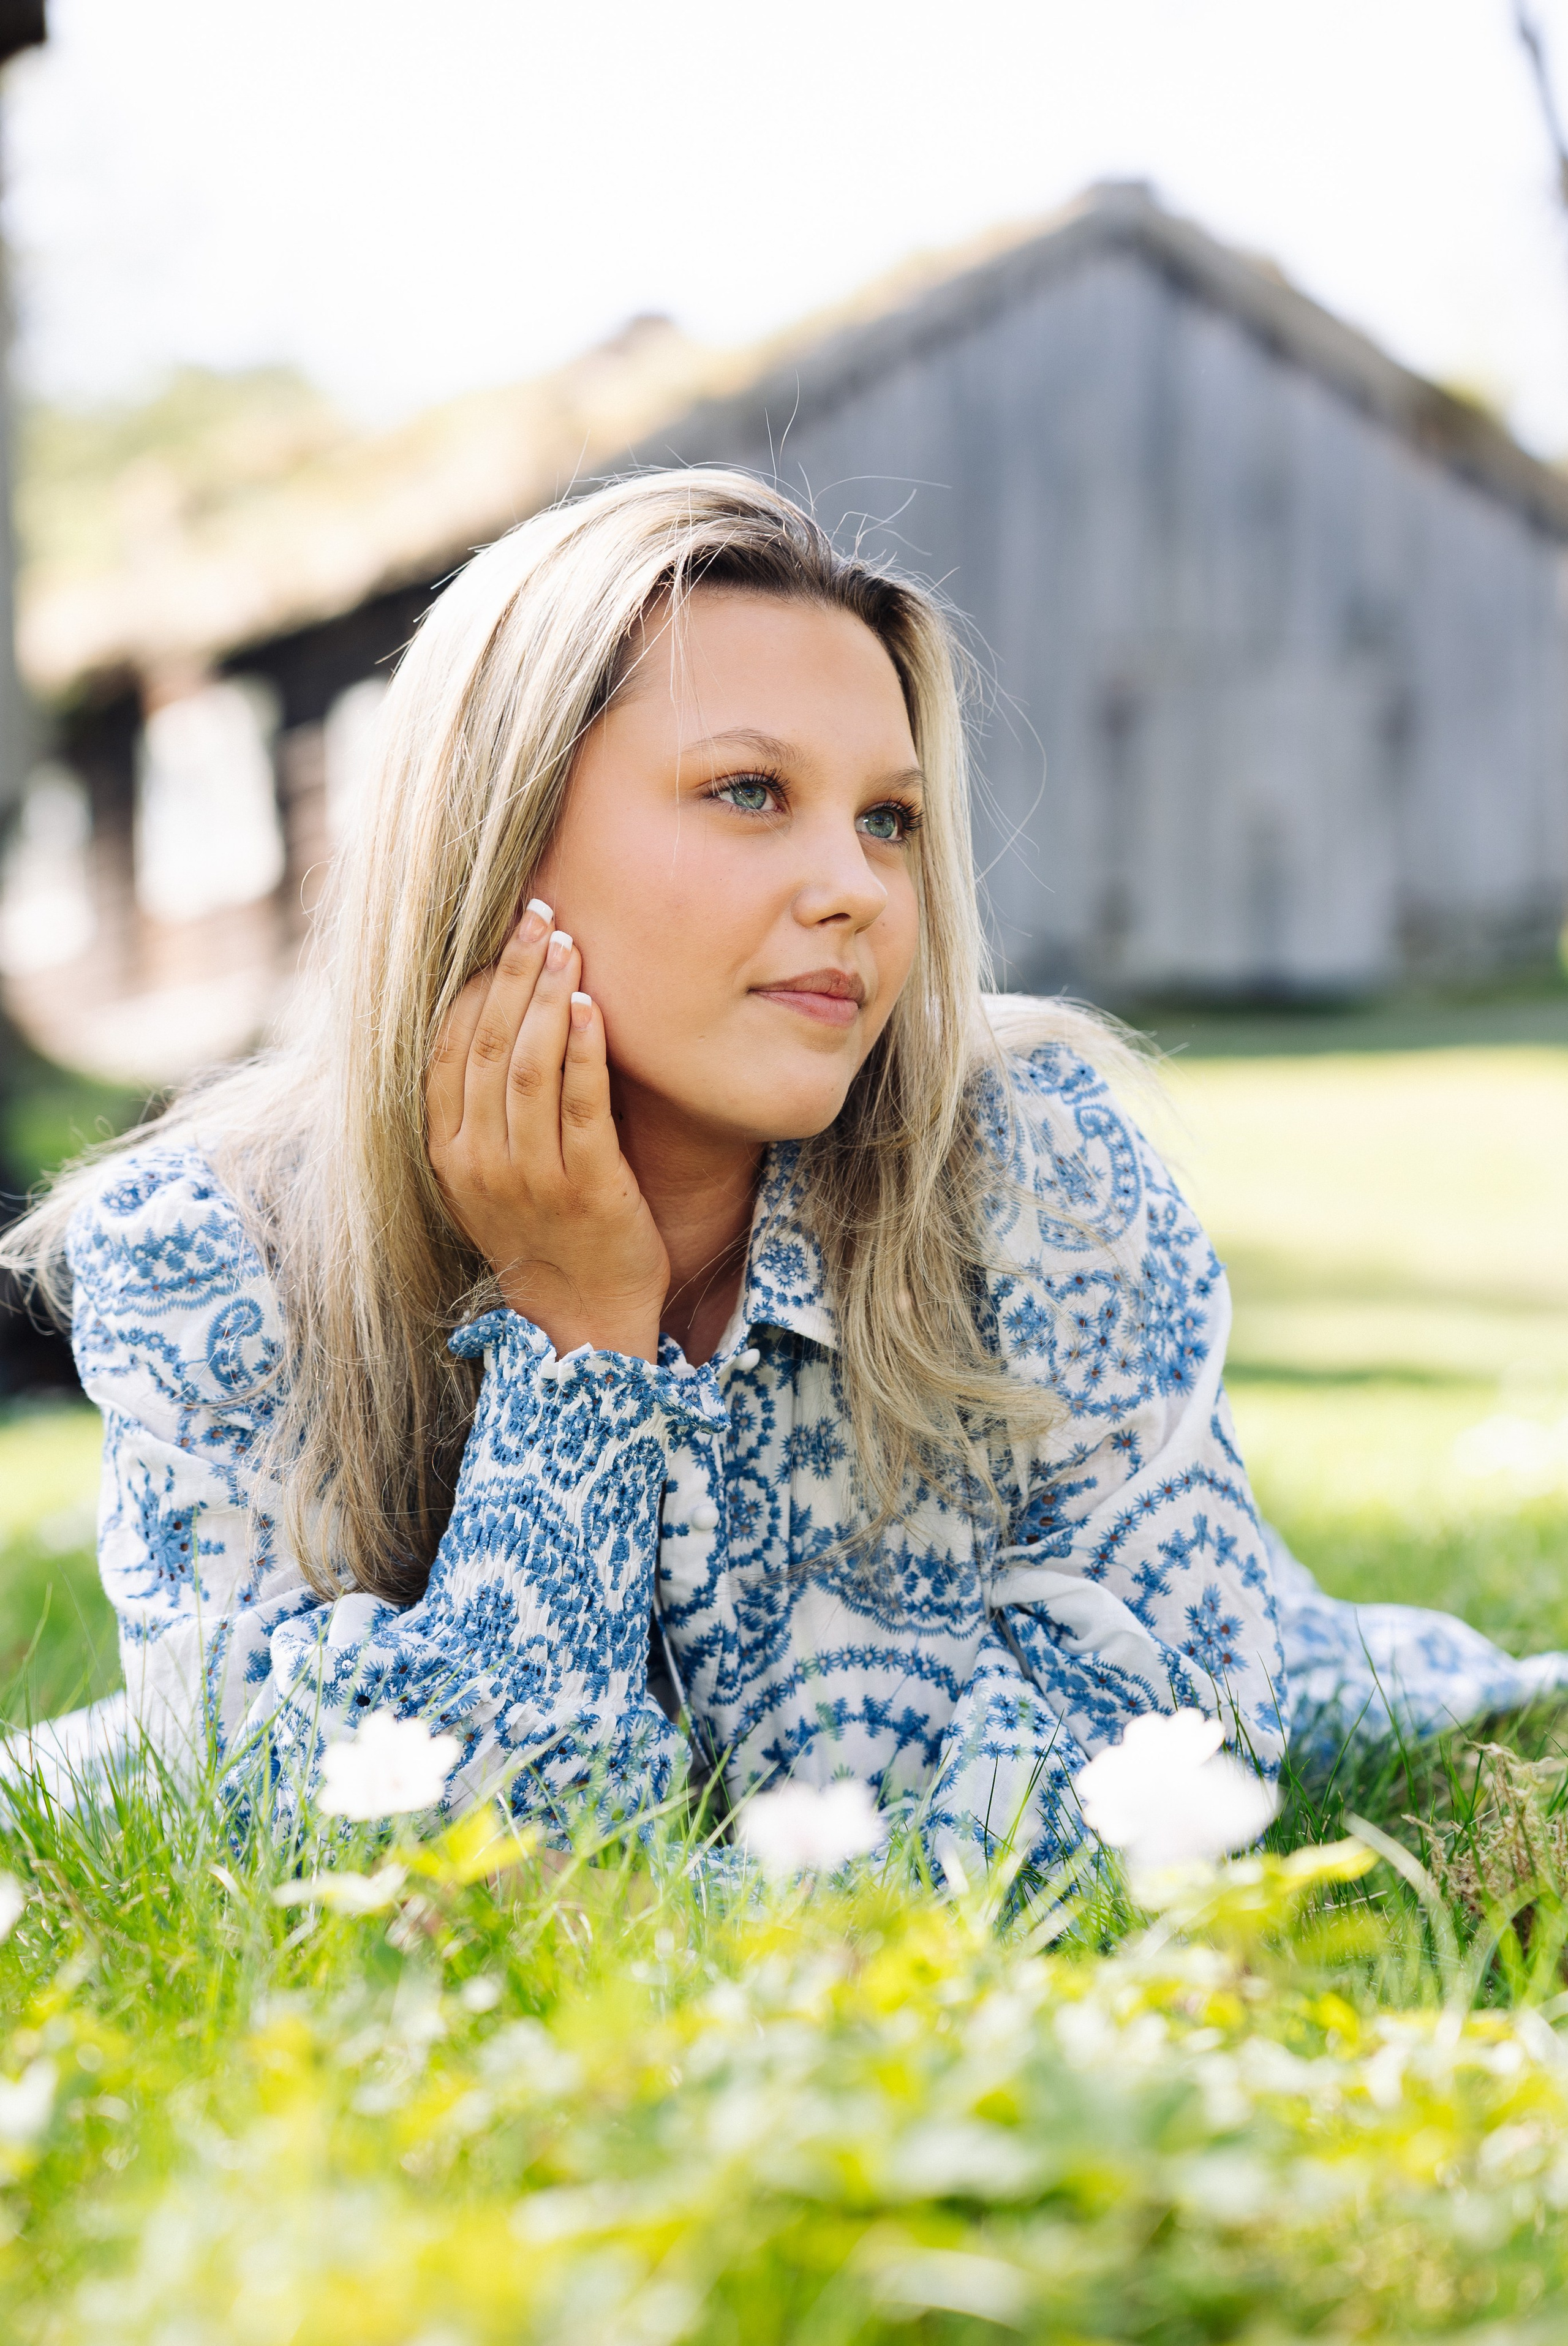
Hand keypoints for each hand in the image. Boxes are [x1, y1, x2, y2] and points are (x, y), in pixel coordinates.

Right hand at [427, 900, 668, 1361]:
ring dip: (548, 999)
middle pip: (487, 1047)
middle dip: (511, 974)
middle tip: (538, 917)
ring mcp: (532, 1179)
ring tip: (568, 946)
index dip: (471, 986)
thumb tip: (492, 1010)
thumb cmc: (542, 1226)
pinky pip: (581, 1108)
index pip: (446, 1051)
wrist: (583, 1312)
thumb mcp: (488, 1170)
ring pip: (529, 1070)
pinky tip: (592, 1008)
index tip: (498, 933)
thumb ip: (481, 1105)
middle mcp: (480, 1164)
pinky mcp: (589, 1190)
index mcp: (446, 1153)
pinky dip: (584, 1052)